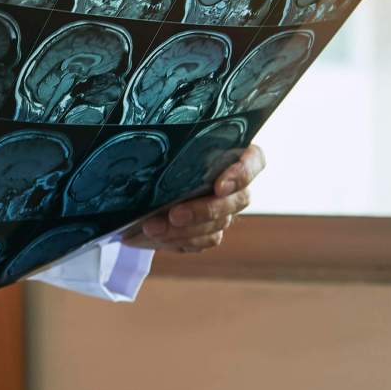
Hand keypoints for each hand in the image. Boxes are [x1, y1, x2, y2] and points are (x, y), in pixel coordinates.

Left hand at [122, 145, 265, 253]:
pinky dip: (180, 239)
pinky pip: (205, 240)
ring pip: (219, 223)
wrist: (136, 194)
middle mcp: (232, 183)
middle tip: (175, 215)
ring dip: (184, 229)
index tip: (219, 186)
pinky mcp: (209, 231)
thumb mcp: (154, 150)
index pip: (254, 159)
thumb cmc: (149, 162)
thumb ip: (164, 150)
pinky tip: (158, 234)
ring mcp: (224, 209)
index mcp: (227, 152)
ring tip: (151, 227)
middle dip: (206, 210)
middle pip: (239, 199)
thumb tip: (149, 150)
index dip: (243, 173)